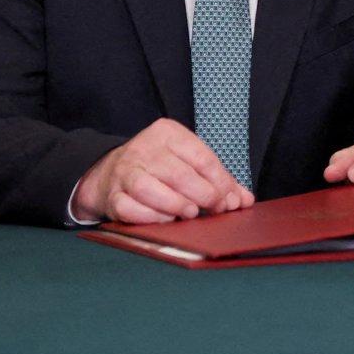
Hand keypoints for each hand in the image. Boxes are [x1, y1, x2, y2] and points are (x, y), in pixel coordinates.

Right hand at [72, 118, 253, 224]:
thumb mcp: (188, 161)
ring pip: (149, 189)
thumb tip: (243, 200)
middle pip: (178, 174)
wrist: (110, 171)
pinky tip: (165, 219)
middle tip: (215, 209)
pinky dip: (150, 217)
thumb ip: (217, 179)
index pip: (202, 157)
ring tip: (190, 213)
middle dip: (203, 195)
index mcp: (168, 133)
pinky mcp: (111, 194)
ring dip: (175, 205)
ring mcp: (124, 172)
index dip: (220, 182)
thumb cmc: (160, 167)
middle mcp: (144, 149)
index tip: (231, 200)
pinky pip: (130, 208)